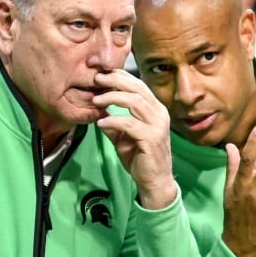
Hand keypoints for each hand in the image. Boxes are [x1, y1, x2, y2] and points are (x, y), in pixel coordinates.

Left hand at [93, 69, 176, 209]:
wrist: (155, 182)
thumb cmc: (141, 159)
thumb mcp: (124, 137)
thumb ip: (114, 124)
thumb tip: (99, 112)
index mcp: (155, 110)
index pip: (138, 85)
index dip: (120, 76)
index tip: (101, 75)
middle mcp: (159, 114)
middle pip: (137, 88)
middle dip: (115, 80)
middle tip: (97, 79)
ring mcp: (158, 125)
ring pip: (135, 101)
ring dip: (112, 98)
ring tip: (96, 100)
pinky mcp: (152, 138)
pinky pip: (130, 124)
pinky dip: (113, 121)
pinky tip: (101, 123)